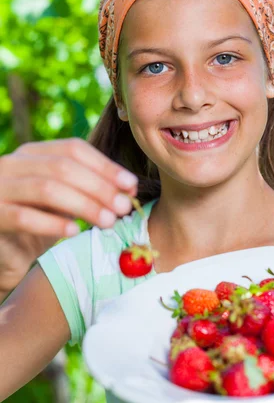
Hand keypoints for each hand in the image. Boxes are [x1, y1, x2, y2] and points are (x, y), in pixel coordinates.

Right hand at [0, 138, 137, 297]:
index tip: (131, 185)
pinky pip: (23, 217)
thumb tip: (129, 187)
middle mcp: (13, 163)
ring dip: (83, 205)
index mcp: (33, 152)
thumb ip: (89, 186)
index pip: (73, 149)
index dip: (105, 166)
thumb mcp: (65, 198)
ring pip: (47, 189)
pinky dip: (53, 224)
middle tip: (124, 207)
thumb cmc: (39, 221)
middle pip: (63, 167)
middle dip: (99, 186)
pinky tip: (74, 232)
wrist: (3, 252)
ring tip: (108, 221)